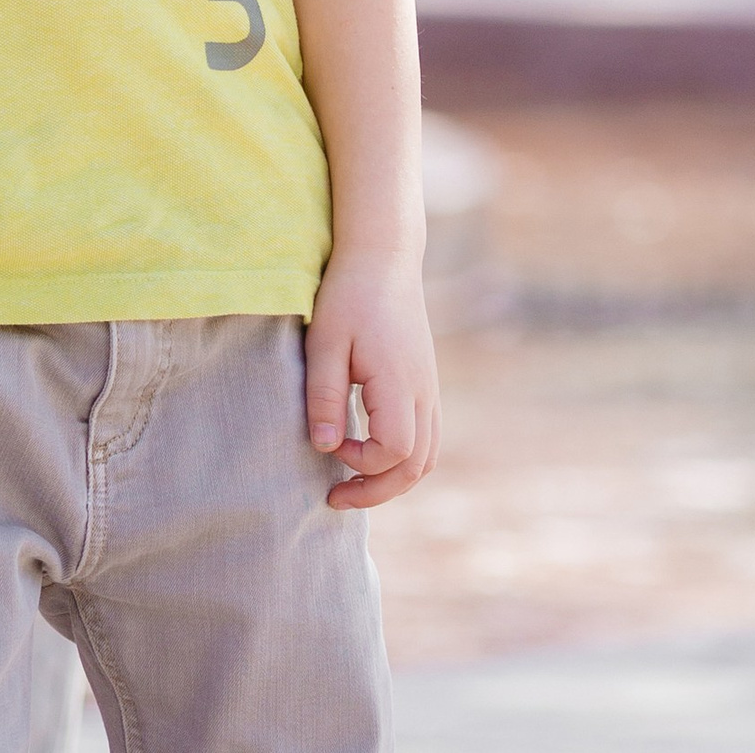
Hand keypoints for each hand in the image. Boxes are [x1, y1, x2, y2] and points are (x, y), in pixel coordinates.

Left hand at [306, 248, 438, 507]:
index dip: (362, 463)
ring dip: (393, 478)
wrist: (383, 255)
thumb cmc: (349, 294)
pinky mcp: (425, 383)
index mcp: (401, 384)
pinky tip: (370, 450)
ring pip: (426, 456)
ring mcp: (430, 389)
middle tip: (336, 498)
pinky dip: (403, 458)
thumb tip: (324, 448)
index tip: (330, 445)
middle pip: (417, 467)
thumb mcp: (325, 341)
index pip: (396, 452)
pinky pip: (426, 436)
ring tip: (353, 482)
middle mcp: (424, 393)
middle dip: (378, 490)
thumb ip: (324, 395)